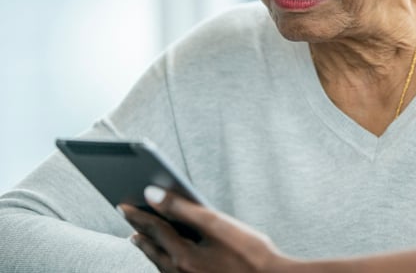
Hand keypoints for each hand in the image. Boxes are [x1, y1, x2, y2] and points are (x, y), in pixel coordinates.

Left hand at [119, 186, 292, 272]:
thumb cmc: (251, 253)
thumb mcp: (217, 224)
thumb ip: (183, 208)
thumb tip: (152, 194)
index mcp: (183, 256)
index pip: (153, 229)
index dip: (138, 214)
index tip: (123, 204)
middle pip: (152, 248)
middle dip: (139, 231)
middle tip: (128, 219)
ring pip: (159, 263)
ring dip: (148, 247)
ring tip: (140, 237)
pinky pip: (170, 272)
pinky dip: (162, 260)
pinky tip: (166, 257)